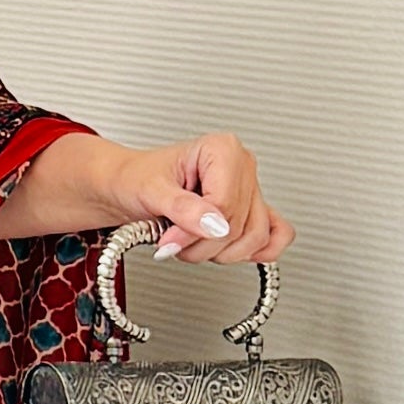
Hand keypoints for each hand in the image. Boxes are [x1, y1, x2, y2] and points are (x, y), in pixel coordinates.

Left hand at [113, 135, 292, 271]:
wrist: (127, 186)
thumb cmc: (136, 179)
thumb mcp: (150, 190)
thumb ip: (182, 208)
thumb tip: (213, 225)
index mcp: (222, 150)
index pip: (225, 204)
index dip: (196, 231)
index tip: (170, 240)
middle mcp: (242, 166)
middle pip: (239, 225)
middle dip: (204, 245)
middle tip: (174, 242)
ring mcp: (250, 188)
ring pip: (256, 236)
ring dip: (221, 253)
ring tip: (191, 244)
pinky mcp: (252, 210)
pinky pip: (276, 234)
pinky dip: (258, 251)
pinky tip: (234, 254)